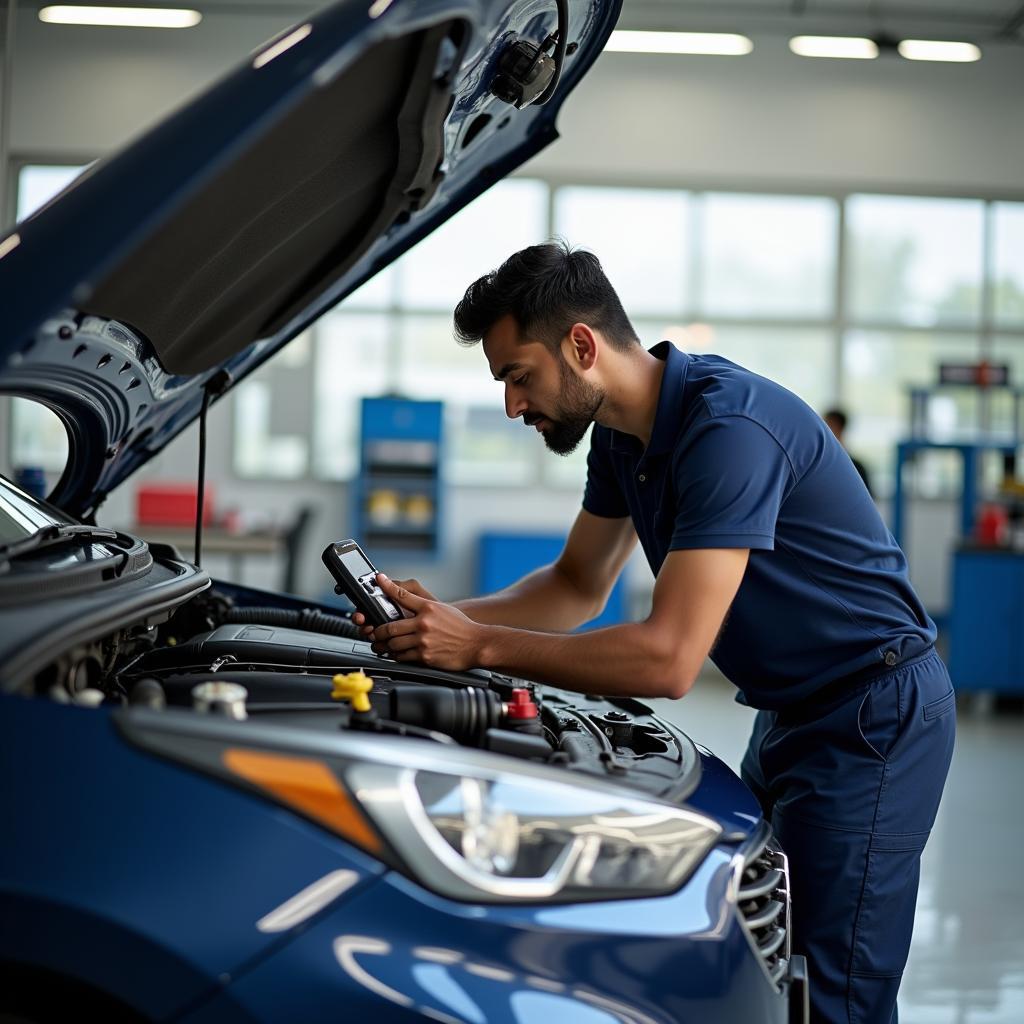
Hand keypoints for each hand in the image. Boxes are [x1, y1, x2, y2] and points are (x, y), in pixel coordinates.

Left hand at [368, 575, 484, 670]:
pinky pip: (403, 657)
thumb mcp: (443, 609)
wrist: (477, 644)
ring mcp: (423, 640)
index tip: (378, 580)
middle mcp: (424, 623)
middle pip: (390, 626)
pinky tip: (396, 654)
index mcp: (428, 608)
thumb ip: (424, 608)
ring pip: (393, 644)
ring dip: (385, 646)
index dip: (387, 586)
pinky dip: (396, 656)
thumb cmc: (462, 627)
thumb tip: (406, 602)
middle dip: (378, 631)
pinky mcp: (425, 656)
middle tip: (375, 632)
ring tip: (383, 645)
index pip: (402, 595)